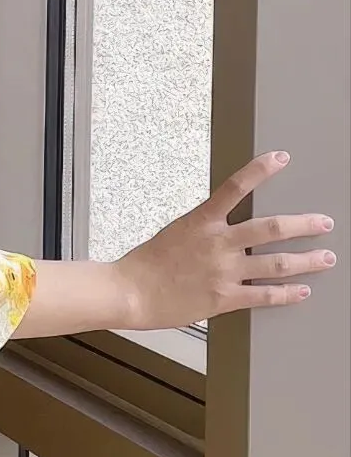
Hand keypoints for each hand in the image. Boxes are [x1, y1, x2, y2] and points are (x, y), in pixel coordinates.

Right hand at [115, 151, 337, 332]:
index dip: (261, 170)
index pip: (236, 186)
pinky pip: (265, 295)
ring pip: (277, 263)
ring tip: (325, 257)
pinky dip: (288, 293)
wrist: (130, 292)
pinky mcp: (225, 298)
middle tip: (324, 222)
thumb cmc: (146, 264)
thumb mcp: (176, 232)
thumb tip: (225, 228)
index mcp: (203, 221)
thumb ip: (204, 228)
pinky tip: (302, 290)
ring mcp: (224, 271)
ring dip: (307, 260)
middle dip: (304, 224)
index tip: (281, 158)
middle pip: (272, 228)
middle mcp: (218, 243)